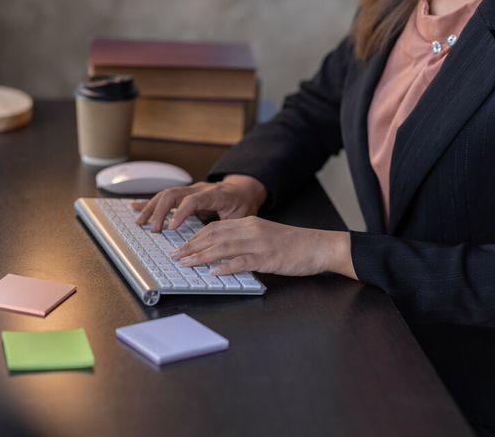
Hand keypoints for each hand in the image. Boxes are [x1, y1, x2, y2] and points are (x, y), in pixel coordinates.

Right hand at [133, 174, 266, 231]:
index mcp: (215, 194)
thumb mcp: (243, 216)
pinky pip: (165, 196)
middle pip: (174, 194)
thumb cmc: (243, 204)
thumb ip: (231, 228)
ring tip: (140, 222)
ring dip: (151, 208)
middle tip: (154, 229)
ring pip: (166, 194)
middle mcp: (199, 189)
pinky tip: (135, 206)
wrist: (243, 188)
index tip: (172, 227)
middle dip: (160, 212)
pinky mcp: (184, 194)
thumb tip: (223, 246)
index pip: (194, 200)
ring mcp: (190, 190)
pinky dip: (149, 202)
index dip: (181, 213)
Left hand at [171, 216, 356, 278]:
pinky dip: (226, 266)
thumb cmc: (293, 244)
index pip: (215, 227)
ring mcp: (259, 243)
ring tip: (186, 263)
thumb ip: (244, 241)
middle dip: (191, 246)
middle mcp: (251, 230)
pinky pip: (242, 261)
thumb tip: (222, 252)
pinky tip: (213, 271)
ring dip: (201, 255)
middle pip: (214, 235)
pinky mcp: (268, 258)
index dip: (195, 236)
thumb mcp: (265, 236)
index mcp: (249, 223)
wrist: (319, 246)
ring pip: (223, 247)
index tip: (181, 245)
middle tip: (175, 255)